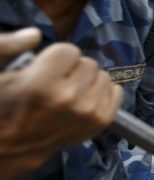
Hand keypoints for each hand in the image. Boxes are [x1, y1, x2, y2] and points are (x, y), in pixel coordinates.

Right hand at [0, 33, 123, 179]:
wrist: (14, 145)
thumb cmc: (4, 105)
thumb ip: (7, 47)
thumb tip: (35, 34)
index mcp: (41, 84)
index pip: (69, 50)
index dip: (56, 58)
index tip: (46, 70)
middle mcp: (69, 99)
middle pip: (88, 63)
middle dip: (73, 69)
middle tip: (56, 83)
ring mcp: (89, 112)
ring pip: (104, 76)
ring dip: (89, 81)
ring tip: (69, 93)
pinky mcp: (102, 122)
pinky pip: (117, 91)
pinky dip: (103, 93)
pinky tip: (84, 101)